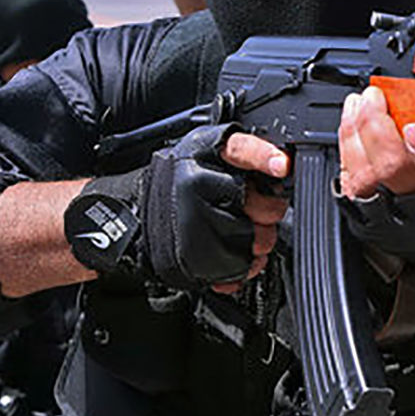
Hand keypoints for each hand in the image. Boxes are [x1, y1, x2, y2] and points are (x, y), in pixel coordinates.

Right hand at [67, 124, 285, 291]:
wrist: (131, 217)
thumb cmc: (176, 185)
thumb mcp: (204, 154)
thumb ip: (242, 158)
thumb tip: (282, 167)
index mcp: (201, 152)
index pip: (239, 148)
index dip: (263, 156)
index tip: (282, 165)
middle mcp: (195, 183)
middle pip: (261, 204)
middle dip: (269, 212)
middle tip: (257, 212)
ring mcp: (193, 220)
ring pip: (254, 238)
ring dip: (257, 243)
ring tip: (239, 234)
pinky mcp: (192, 254)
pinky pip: (238, 266)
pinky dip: (241, 267)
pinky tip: (229, 256)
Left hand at [338, 86, 414, 263]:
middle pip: (395, 169)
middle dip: (377, 127)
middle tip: (376, 95)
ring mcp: (396, 210)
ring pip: (367, 173)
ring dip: (357, 129)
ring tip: (362, 101)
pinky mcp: (371, 212)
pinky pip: (349, 178)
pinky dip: (346, 143)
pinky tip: (351, 120)